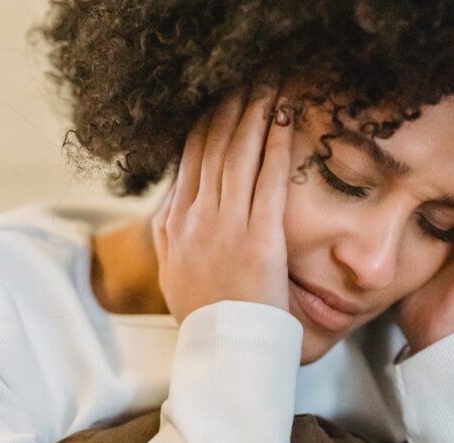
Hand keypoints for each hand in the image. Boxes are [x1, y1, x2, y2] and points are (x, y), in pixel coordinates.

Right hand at [151, 85, 295, 324]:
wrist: (222, 351)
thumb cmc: (204, 315)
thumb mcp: (171, 273)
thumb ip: (169, 235)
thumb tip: (169, 205)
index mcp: (174, 226)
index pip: (189, 162)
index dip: (205, 125)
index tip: (217, 102)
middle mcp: (195, 220)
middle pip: (212, 149)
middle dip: (230, 110)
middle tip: (245, 80)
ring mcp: (225, 227)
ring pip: (238, 155)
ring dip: (254, 115)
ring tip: (267, 87)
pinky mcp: (258, 239)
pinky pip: (268, 180)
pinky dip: (275, 144)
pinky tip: (284, 118)